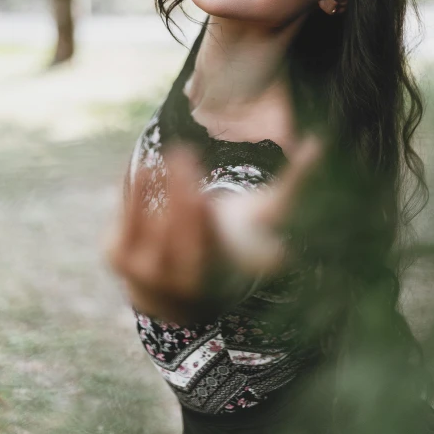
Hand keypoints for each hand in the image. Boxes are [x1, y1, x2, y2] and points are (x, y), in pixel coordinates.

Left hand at [105, 136, 322, 322]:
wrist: (190, 291)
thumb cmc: (235, 247)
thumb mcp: (264, 226)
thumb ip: (294, 186)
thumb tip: (319, 142)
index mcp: (201, 275)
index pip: (191, 233)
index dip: (188, 196)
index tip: (191, 160)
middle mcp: (163, 280)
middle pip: (165, 224)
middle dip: (175, 183)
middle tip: (182, 152)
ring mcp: (134, 271)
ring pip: (140, 219)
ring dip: (150, 185)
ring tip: (166, 161)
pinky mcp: (114, 256)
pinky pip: (121, 217)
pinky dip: (132, 191)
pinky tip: (146, 172)